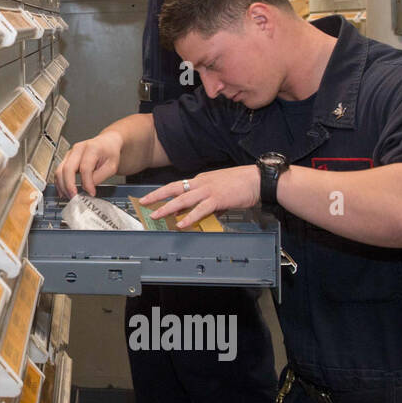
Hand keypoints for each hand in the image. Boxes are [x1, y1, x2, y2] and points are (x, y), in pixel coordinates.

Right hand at [55, 131, 122, 197]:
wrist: (106, 143)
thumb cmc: (109, 152)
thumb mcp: (112, 166)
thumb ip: (100, 177)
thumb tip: (87, 188)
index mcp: (92, 148)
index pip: (85, 168)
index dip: (87, 183)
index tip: (91, 193)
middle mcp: (78, 149)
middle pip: (68, 168)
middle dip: (69, 185)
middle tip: (74, 197)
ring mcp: (70, 153)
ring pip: (60, 170)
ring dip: (62, 185)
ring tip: (68, 196)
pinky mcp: (66, 159)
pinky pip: (59, 171)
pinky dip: (59, 183)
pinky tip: (63, 191)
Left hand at [138, 166, 260, 228]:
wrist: (257, 179)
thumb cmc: (242, 183)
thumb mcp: (220, 189)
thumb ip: (206, 200)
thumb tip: (196, 212)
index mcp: (202, 180)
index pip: (178, 186)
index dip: (163, 192)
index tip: (151, 197)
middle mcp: (201, 183)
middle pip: (174, 189)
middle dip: (157, 196)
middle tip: (144, 202)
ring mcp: (208, 190)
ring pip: (183, 199)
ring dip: (167, 207)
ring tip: (156, 215)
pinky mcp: (218, 199)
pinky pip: (200, 209)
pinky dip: (189, 217)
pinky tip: (181, 224)